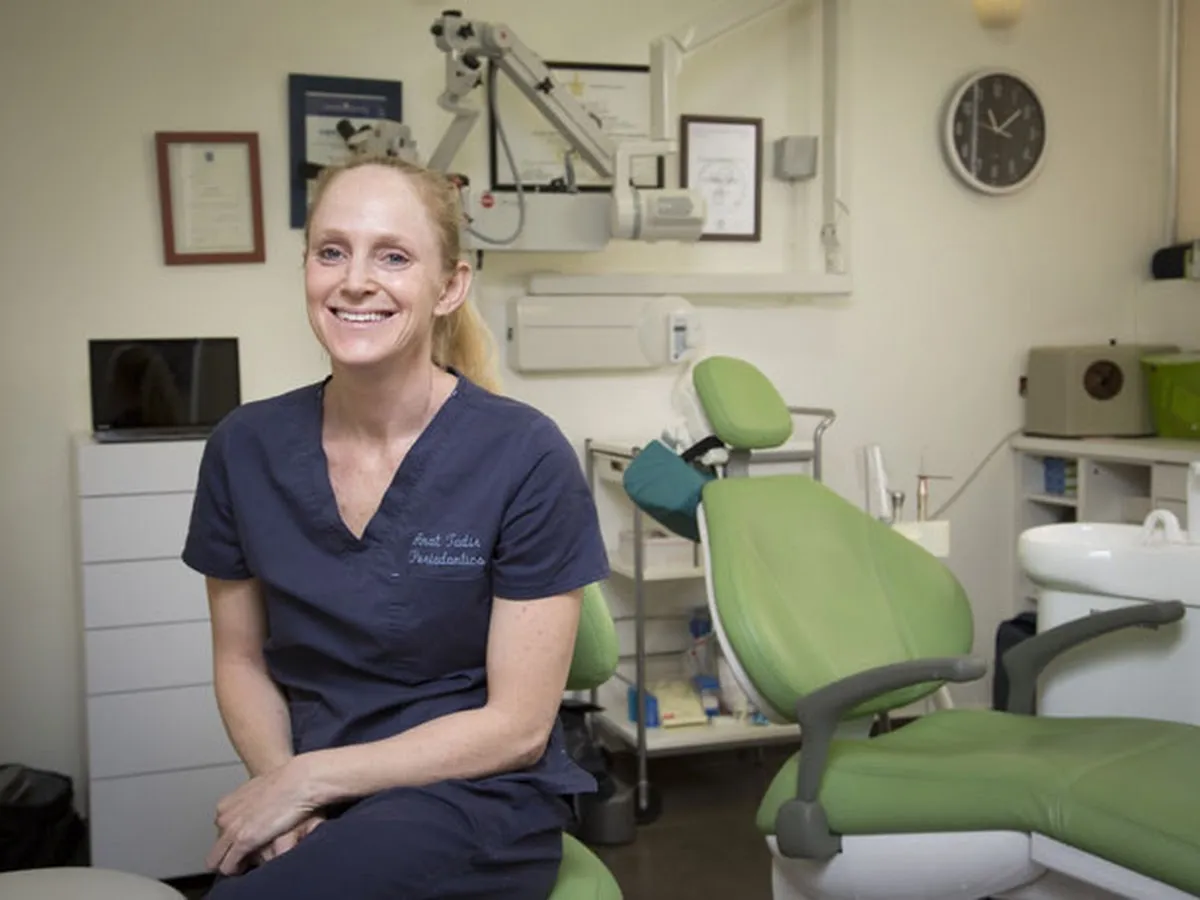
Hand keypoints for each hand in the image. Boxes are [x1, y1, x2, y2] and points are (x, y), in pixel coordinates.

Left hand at [208, 756, 320, 875]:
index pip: (220, 832)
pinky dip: (236, 870)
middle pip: (217, 846)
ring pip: (216, 861)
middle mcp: (224, 817)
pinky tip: (249, 867)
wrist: (297, 781)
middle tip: (249, 854)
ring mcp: (231, 830)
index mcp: (227, 805)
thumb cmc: (287, 783)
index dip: (233, 840)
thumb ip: (252, 805)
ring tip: (249, 863)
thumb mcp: (261, 791)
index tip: (246, 843)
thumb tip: (258, 814)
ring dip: (232, 864)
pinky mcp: (242, 842)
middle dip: (231, 853)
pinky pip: (228, 867)